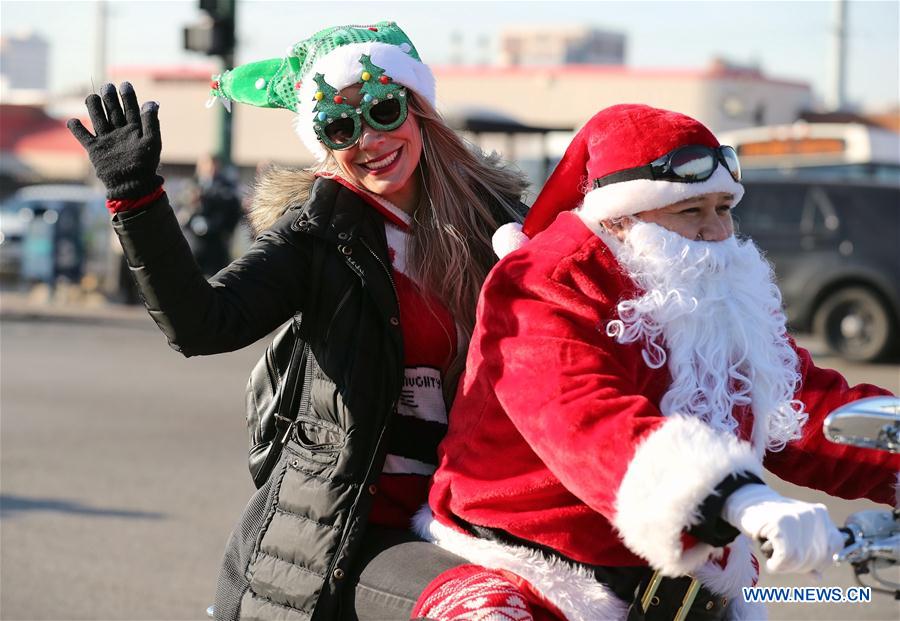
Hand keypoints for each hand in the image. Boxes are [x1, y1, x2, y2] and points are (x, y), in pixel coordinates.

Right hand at [67, 82, 162, 198]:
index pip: (130, 109)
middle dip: (110, 98)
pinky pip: (83, 136)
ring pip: (98, 119)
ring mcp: (106, 139)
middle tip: (107, 86)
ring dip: (95, 107)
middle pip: (113, 111)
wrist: (132, 185)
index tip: (125, 84)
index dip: (128, 97)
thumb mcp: (151, 142)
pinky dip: (77, 129)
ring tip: (92, 97)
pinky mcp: (95, 149)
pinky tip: (73, 120)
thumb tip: (152, 102)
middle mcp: (119, 132)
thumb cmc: (145, 165)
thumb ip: (151, 122)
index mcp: (134, 130)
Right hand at [723, 484, 844, 573]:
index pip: (832, 551)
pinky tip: (770, 562)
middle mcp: (813, 514)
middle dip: (798, 567)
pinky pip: (786, 558)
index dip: (817, 563)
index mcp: (821, 515)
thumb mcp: (795, 537)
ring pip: (800, 560)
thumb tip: (818, 579)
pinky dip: (776, 565)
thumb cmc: (772, 523)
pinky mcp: (780, 523)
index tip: (799, 562)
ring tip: (774, 560)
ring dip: (785, 567)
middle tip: (782, 562)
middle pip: (815, 558)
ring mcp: (797, 517)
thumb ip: (810, 556)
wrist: (746, 504)